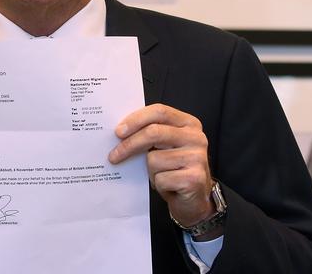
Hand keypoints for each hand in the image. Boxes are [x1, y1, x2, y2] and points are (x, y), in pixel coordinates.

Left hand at [108, 104, 217, 230]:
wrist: (194, 199)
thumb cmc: (174, 169)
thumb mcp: (164, 146)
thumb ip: (150, 133)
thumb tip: (120, 132)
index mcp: (188, 123)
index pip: (159, 111)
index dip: (136, 119)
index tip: (118, 131)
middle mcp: (196, 138)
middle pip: (154, 132)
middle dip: (129, 144)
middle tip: (113, 155)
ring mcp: (197, 158)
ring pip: (154, 159)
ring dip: (149, 171)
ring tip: (160, 174)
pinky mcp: (195, 178)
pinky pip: (161, 178)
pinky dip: (158, 184)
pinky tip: (168, 186)